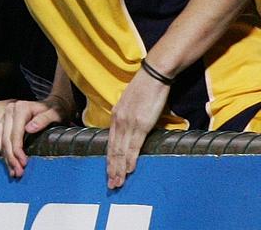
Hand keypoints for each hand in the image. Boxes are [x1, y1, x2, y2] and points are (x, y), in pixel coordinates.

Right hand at [0, 97, 66, 178]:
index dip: (18, 150)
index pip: (15, 133)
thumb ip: (43, 119)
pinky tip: (9, 163)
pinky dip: (3, 152)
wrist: (53, 105)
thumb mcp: (54, 113)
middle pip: (6, 138)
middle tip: (18, 172)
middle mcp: (10, 111)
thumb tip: (29, 128)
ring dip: (6, 157)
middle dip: (11, 157)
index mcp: (20, 108)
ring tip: (14, 171)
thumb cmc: (55, 110)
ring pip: (0, 139)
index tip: (23, 163)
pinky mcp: (4, 123)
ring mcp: (5, 117)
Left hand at [106, 68, 169, 188]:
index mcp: (115, 116)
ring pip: (121, 151)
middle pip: (113, 150)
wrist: (153, 75)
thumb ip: (128, 119)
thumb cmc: (144, 88)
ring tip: (118, 182)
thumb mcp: (131, 105)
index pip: (110, 143)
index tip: (108, 173)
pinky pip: (134, 145)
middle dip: (112, 169)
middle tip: (111, 185)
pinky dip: (130, 158)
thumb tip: (132, 131)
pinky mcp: (141, 124)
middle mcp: (118, 121)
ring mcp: (128, 123)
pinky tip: (129, 169)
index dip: (109, 159)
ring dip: (120, 169)